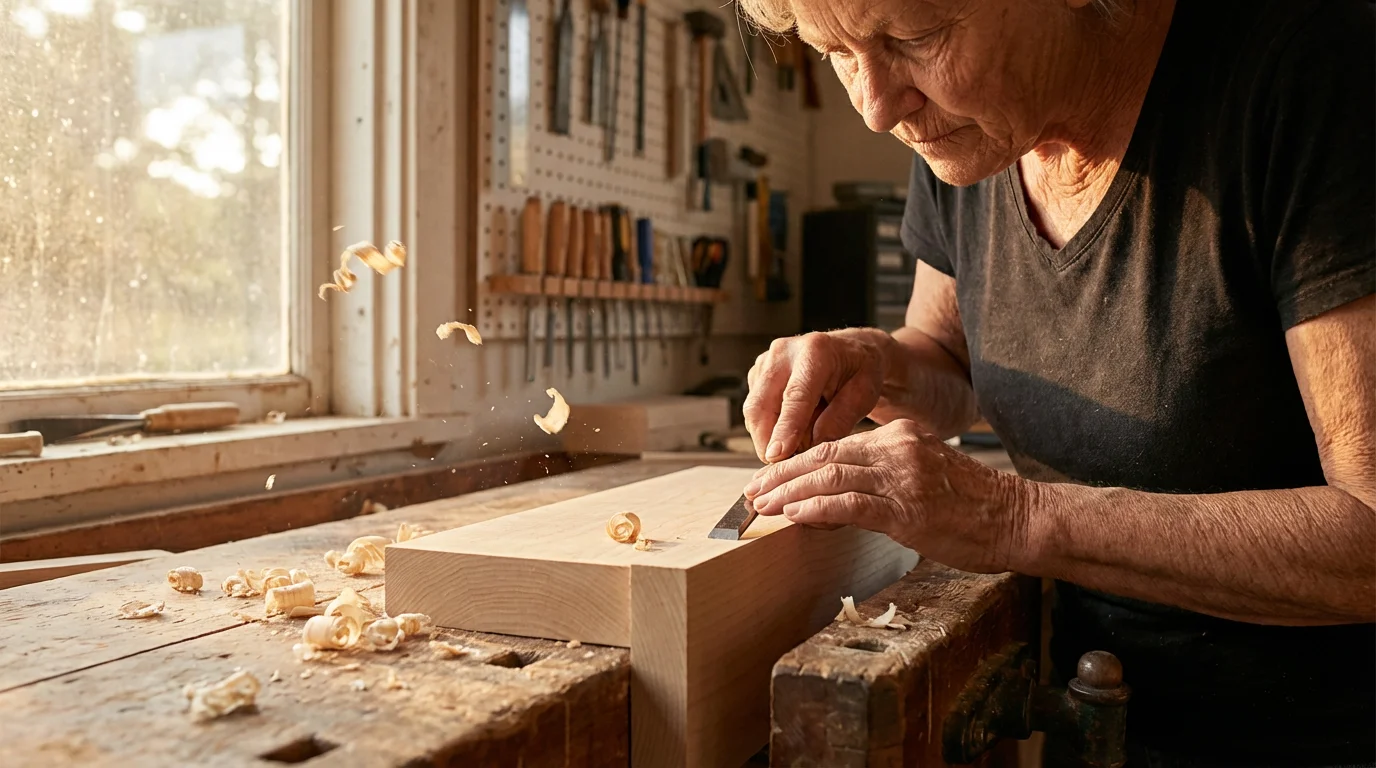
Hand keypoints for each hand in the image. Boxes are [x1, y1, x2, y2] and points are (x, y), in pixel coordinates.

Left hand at [742, 420, 1029, 573]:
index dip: (796, 462)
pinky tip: (792, 515)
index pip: (835, 444)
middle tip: (751, 492)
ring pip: (830, 475)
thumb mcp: (922, 483)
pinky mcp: (907, 507)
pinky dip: (816, 508)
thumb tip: (831, 504)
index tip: (769, 479)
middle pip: (824, 454)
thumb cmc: (974, 510)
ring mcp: (902, 476)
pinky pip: (850, 503)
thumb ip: (880, 484)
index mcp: (899, 438)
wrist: (1019, 519)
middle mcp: (897, 449)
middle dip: (782, 475)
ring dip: (788, 492)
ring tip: (761, 505)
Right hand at [743, 328, 895, 463]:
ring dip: (770, 436)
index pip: (794, 397)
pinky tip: (794, 429)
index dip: (784, 429)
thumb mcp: (864, 395)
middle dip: (768, 441)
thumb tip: (811, 449)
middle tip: (788, 465)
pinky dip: (770, 428)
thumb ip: (839, 420)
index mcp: (815, 352)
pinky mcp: (757, 374)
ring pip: (754, 411)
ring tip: (801, 442)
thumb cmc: (860, 371)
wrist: (851, 351)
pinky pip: (754, 411)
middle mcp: (784, 352)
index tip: (776, 456)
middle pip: (761, 405)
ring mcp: (766, 362)